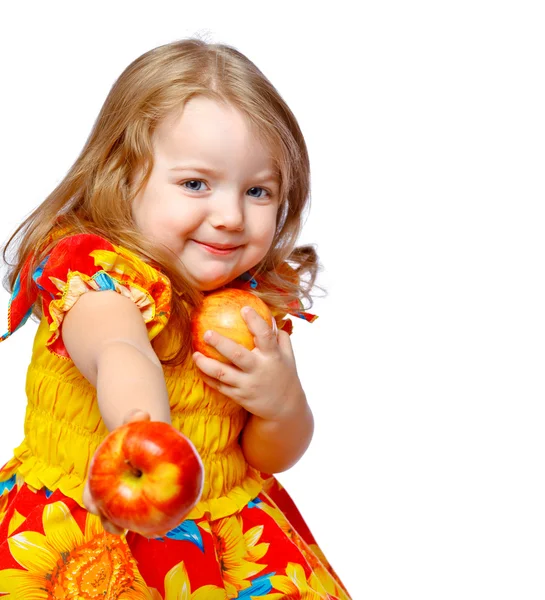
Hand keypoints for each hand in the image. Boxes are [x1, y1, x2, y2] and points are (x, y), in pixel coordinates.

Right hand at [83, 408, 150, 534]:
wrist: (148, 442)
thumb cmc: (135, 433)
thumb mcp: (132, 424)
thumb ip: (134, 418)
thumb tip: (142, 414)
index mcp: (99, 481)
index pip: (90, 496)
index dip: (92, 503)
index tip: (96, 507)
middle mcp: (110, 497)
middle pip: (107, 516)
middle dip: (111, 524)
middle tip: (119, 529)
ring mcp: (127, 505)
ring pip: (128, 522)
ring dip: (137, 528)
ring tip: (147, 532)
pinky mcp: (146, 507)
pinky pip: (150, 517)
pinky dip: (156, 522)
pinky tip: (167, 525)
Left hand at [192, 306, 306, 421]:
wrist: (285, 409)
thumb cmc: (285, 376)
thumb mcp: (289, 357)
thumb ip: (281, 338)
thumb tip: (270, 317)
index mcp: (273, 357)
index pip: (265, 336)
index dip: (255, 321)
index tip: (244, 309)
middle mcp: (259, 370)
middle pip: (237, 355)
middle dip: (221, 343)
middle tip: (207, 332)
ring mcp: (248, 385)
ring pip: (222, 373)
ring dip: (206, 363)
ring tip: (195, 354)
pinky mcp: (239, 396)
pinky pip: (220, 386)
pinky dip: (208, 378)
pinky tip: (199, 368)